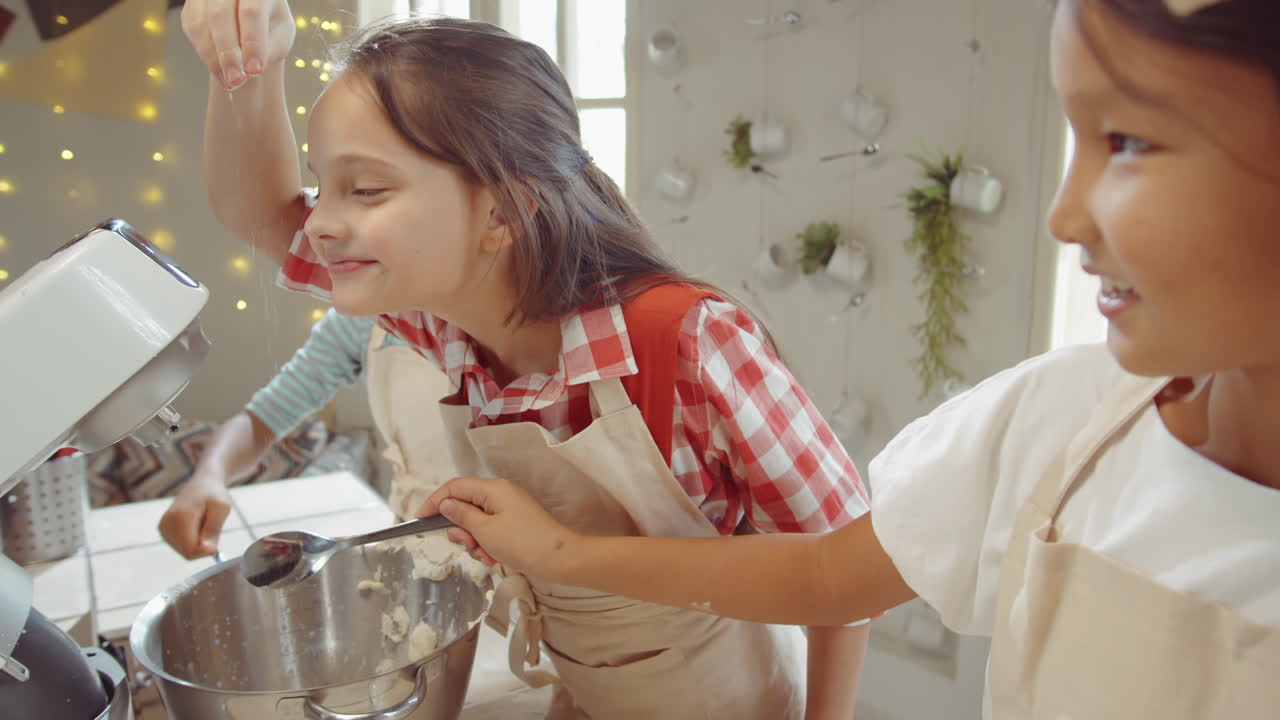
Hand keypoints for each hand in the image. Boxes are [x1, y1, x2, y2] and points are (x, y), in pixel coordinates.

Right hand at [158, 471, 232, 558]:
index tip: (216, 537)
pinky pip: (182, 546)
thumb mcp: (222, 508)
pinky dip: (192, 540)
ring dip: (198, 543)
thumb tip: (207, 550)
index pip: (191, 550)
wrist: (203, 483)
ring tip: (202, 524)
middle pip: (188, 553)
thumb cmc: (214, 494)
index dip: (207, 550)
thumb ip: (213, 530)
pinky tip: (196, 526)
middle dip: (203, 546)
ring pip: (185, 551)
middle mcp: (167, 524)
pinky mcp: (164, 530)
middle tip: (210, 527)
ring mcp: (163, 528)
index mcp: (179, 518)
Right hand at [180, 0, 296, 89]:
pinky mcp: (192, 6)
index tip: (255, 70)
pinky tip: (220, 72)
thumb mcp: (280, 35)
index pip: (251, 12)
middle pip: (220, 16)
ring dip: (214, 58)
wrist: (251, 20)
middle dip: (228, 53)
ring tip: (229, 83)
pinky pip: (192, 30)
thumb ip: (268, 48)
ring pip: (201, 24)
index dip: (252, 42)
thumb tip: (248, 71)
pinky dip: (206, 54)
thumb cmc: (270, 26)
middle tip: (236, 82)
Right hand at [418, 477, 580, 582]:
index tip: (419, 520)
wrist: (559, 559)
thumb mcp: (485, 530)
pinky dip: (487, 545)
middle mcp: (501, 495)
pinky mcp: (515, 525)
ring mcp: (509, 510)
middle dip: (461, 529)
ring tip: (486, 556)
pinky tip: (494, 559)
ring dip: (475, 542)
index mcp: (493, 489)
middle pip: (465, 506)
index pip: (455, 487)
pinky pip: (490, 532)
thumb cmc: (522, 542)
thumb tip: (446, 504)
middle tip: (468, 545)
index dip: (435, 501)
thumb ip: (461, 515)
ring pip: (476, 523)